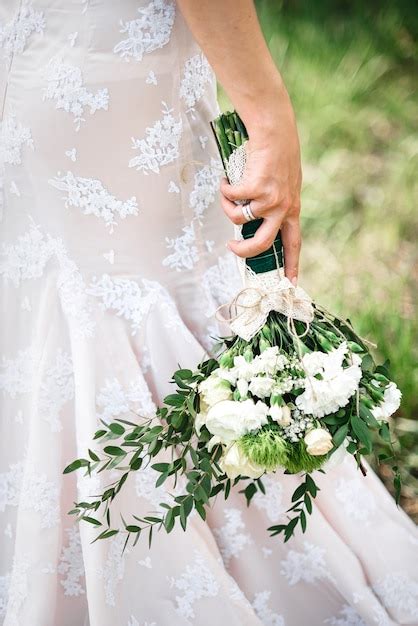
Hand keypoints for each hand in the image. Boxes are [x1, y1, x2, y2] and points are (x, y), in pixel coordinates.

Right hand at [220, 90, 301, 284]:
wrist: (276, 130)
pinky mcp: (256, 188)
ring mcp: (270, 199)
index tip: (290, 284)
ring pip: (239, 219)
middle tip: (231, 247)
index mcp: (292, 209)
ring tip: (227, 193)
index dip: (292, 266)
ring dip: (227, 207)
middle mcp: (283, 208)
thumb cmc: (278, 155)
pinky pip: (232, 198)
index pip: (294, 244)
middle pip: (263, 244)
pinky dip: (225, 190)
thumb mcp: (284, 183)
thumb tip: (253, 219)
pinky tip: (227, 180)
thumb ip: (275, 202)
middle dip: (243, 251)